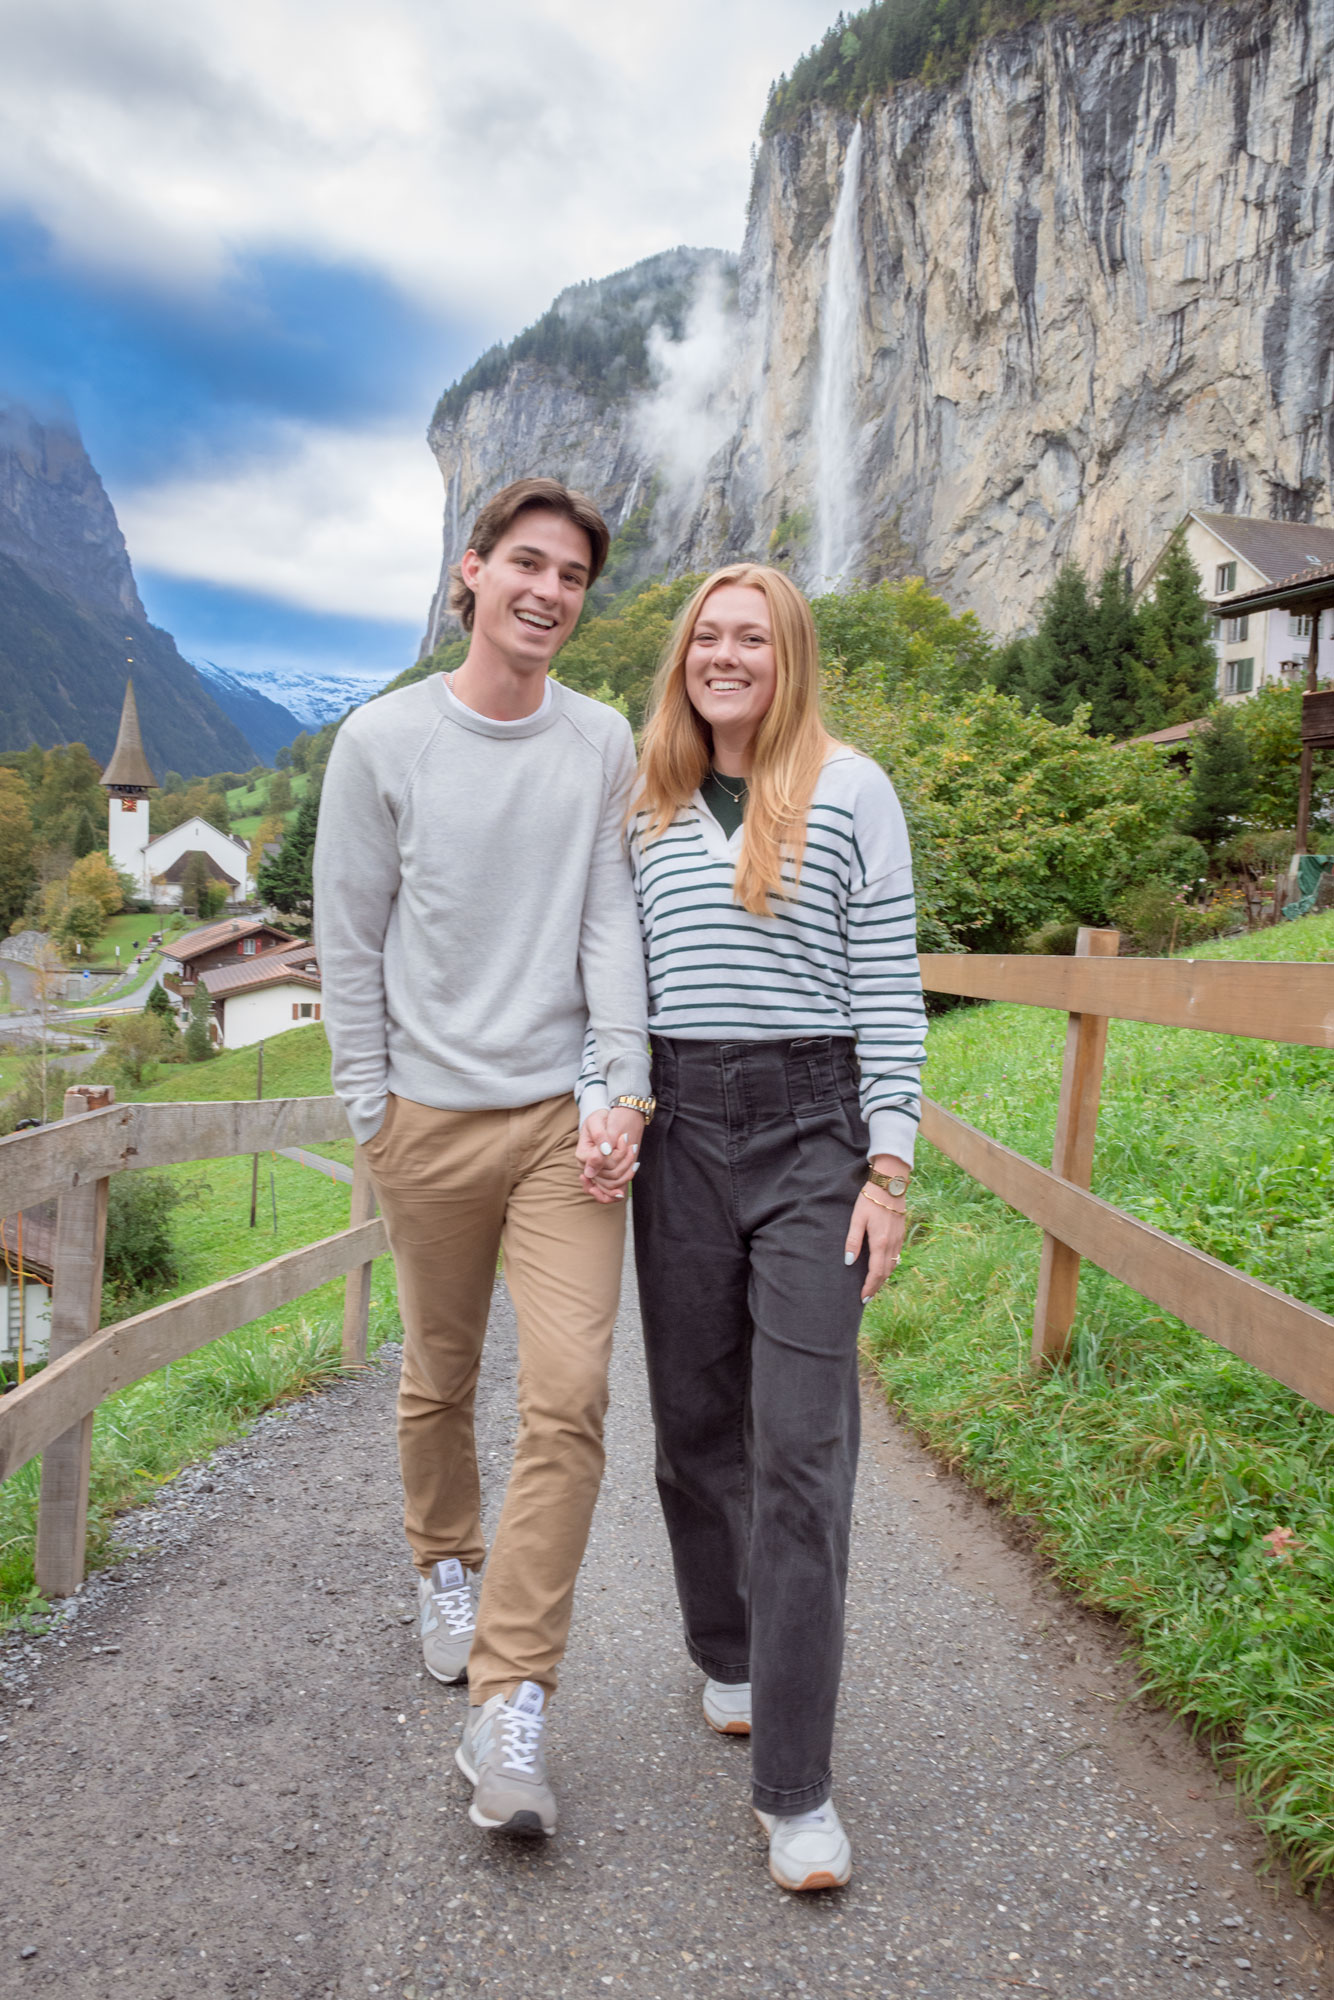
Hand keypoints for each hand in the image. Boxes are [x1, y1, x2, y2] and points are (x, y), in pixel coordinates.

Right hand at [577, 1106, 644, 1203]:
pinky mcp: (605, 1175)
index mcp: (582, 1155)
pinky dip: (624, 1181)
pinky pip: (612, 1189)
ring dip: (627, 1169)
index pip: (598, 1165)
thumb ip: (599, 1137)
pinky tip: (634, 1167)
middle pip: (606, 1178)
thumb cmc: (600, 1118)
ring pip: (612, 1184)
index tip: (624, 1139)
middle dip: (624, 1162)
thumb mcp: (597, 1121)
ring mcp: (596, 1173)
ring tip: (633, 1150)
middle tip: (632, 1145)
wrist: (606, 1120)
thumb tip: (604, 1153)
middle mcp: (587, 1167)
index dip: (615, 1156)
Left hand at [844, 1188, 906, 1303]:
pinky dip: (889, 1268)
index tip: (863, 1298)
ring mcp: (899, 1240)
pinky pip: (897, 1257)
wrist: (890, 1185)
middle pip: (886, 1273)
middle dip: (876, 1287)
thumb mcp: (857, 1219)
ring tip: (873, 1286)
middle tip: (866, 1298)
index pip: (876, 1272)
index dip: (869, 1287)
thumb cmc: (870, 1200)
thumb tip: (848, 1262)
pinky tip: (883, 1268)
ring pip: (893, 1266)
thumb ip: (853, 1241)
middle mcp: (892, 1244)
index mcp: (880, 1242)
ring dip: (883, 1278)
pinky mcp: (901, 1235)